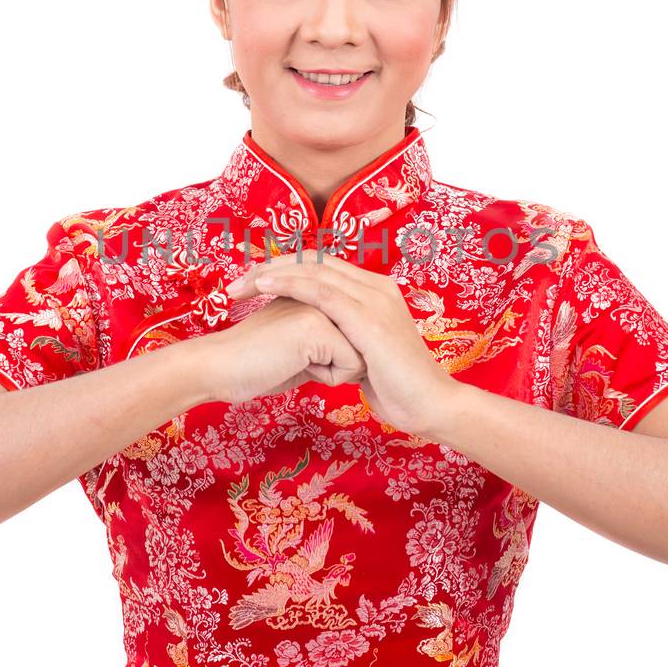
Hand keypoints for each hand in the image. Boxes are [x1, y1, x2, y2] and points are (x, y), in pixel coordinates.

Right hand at [192, 294, 366, 403]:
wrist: (220, 369)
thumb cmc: (257, 365)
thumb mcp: (302, 346)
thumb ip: (330, 340)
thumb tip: (362, 354)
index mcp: (317, 293)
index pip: (356, 334)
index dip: (336, 356)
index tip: (298, 353)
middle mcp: (322, 293)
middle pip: (362, 343)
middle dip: (339, 363)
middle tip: (295, 358)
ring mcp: (320, 305)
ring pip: (360, 354)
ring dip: (333, 370)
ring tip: (296, 361)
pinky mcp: (317, 325)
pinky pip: (350, 365)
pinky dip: (328, 378)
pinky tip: (296, 366)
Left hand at [226, 249, 459, 437]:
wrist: (430, 406)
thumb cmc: (398, 387)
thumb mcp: (365, 354)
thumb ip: (344, 339)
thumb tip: (319, 344)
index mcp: (376, 291)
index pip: (322, 266)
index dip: (285, 269)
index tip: (250, 283)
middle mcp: (376, 287)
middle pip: (315, 261)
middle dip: (272, 266)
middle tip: (236, 282)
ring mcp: (374, 300)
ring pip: (315, 270)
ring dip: (273, 272)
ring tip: (241, 282)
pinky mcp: (369, 319)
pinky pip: (323, 292)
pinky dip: (290, 284)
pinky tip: (264, 286)